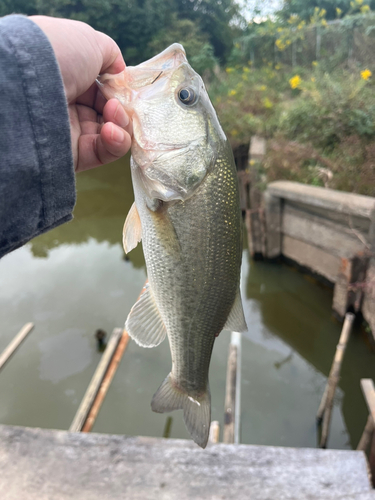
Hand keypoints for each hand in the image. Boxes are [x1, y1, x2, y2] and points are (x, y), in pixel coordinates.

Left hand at [30, 16, 130, 172]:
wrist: (30, 84)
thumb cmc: (58, 55)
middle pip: (109, 113)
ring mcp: (70, 131)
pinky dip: (117, 142)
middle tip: (117, 103)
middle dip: (122, 108)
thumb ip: (111, 56)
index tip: (126, 89)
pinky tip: (111, 131)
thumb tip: (121, 74)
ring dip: (122, 124)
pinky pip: (106, 152)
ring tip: (113, 114)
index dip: (118, 91)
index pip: (102, 89)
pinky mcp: (75, 156)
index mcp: (67, 78)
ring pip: (112, 134)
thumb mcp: (90, 41)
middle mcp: (67, 105)